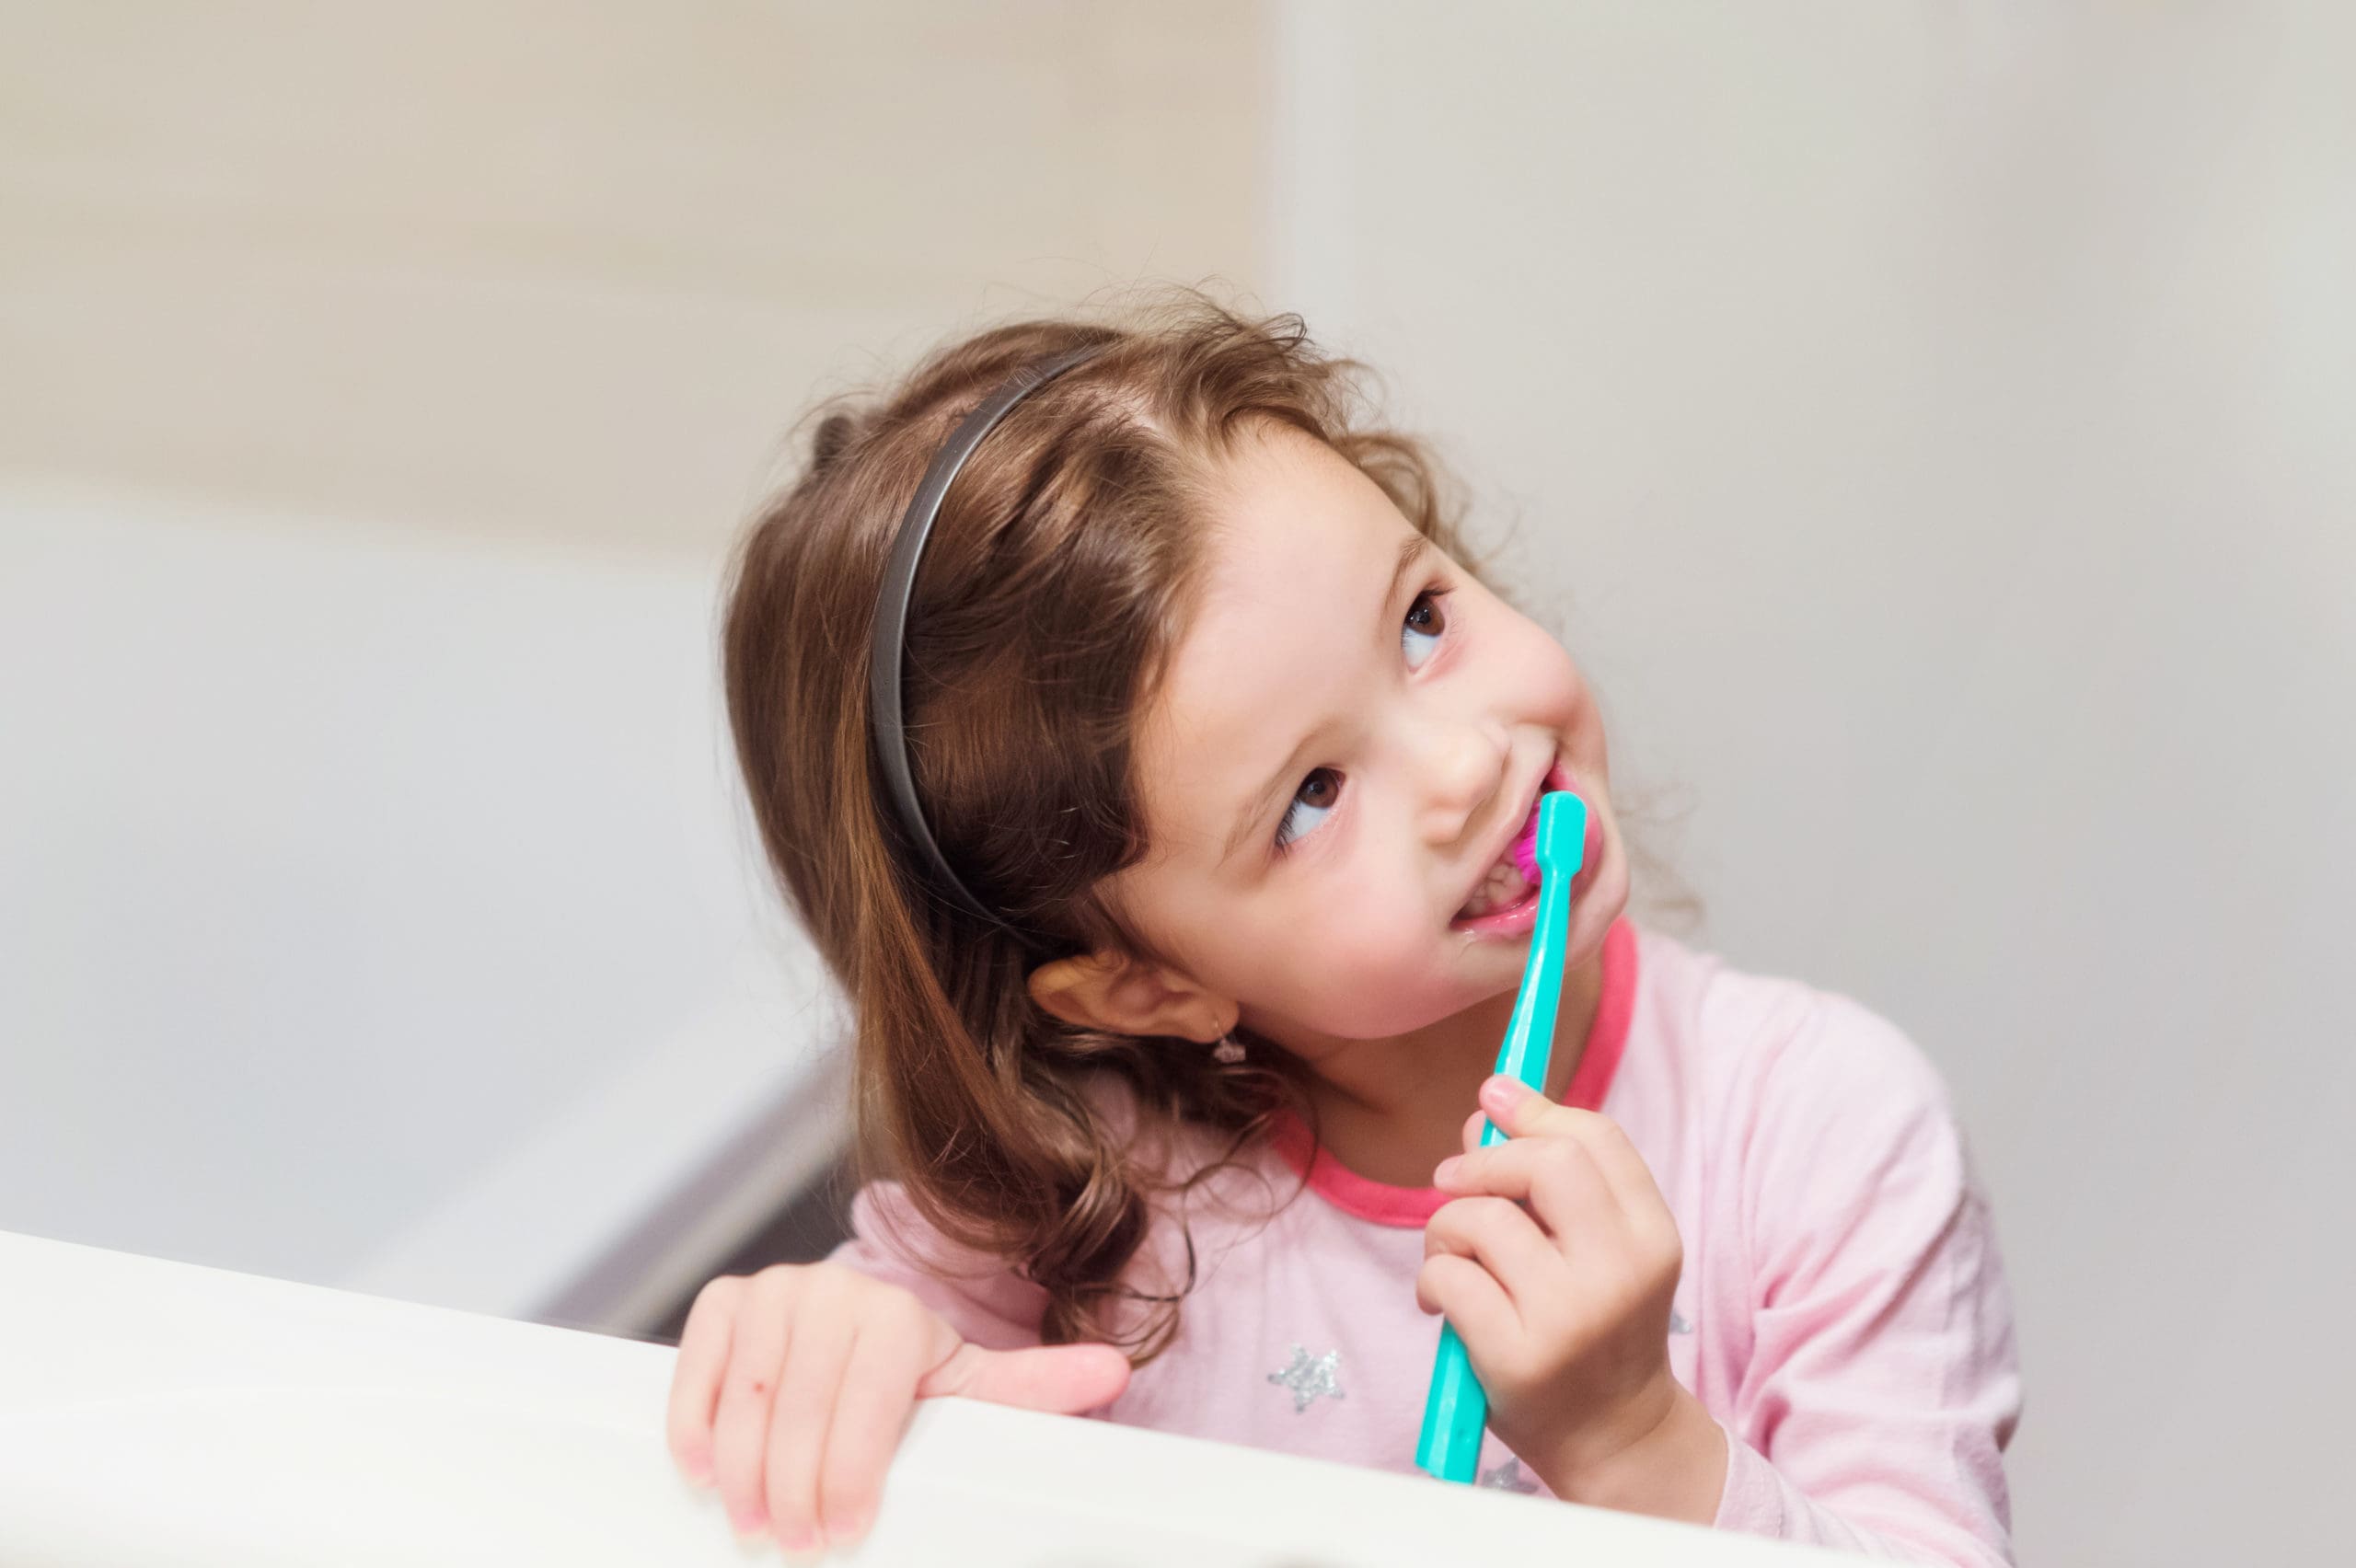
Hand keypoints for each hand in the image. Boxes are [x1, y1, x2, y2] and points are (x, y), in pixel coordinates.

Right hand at [666, 1261, 1130, 1555]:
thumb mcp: (969, 1386)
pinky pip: (696, 1367)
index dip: (850, 1474)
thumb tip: (1112, 1371)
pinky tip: (702, 1473)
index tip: (843, 1532)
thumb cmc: (912, 1376)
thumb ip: (1033, 1387)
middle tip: (794, 1545)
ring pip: (746, 1396)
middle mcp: (830, 1289)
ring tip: (752, 1525)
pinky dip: (693, 1424)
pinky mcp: (723, 1302)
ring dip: (741, 1471)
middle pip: (799, 1408)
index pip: (865, 1403)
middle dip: (793, 1489)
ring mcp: (772, 1291)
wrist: (854, 1329)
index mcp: (894, 1313)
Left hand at [1418, 1074, 1697, 1507]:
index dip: (1536, 1109)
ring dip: (1445, 1228)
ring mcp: (1571, 1316)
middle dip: (1484, 1161)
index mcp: (1652, 1236)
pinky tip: (1445, 1306)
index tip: (1493, 1099)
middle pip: (1546, 1162)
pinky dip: (1432, 1281)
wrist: (1612, 1438)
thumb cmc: (1593, 1331)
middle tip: (1453, 1181)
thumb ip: (1550, 1184)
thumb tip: (1485, 1113)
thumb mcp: (1597, 1253)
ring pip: (1480, 1217)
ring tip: (1453, 1260)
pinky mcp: (1518, 1355)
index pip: (1597, 1139)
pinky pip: (1447, 1275)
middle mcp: (1621, 1272)